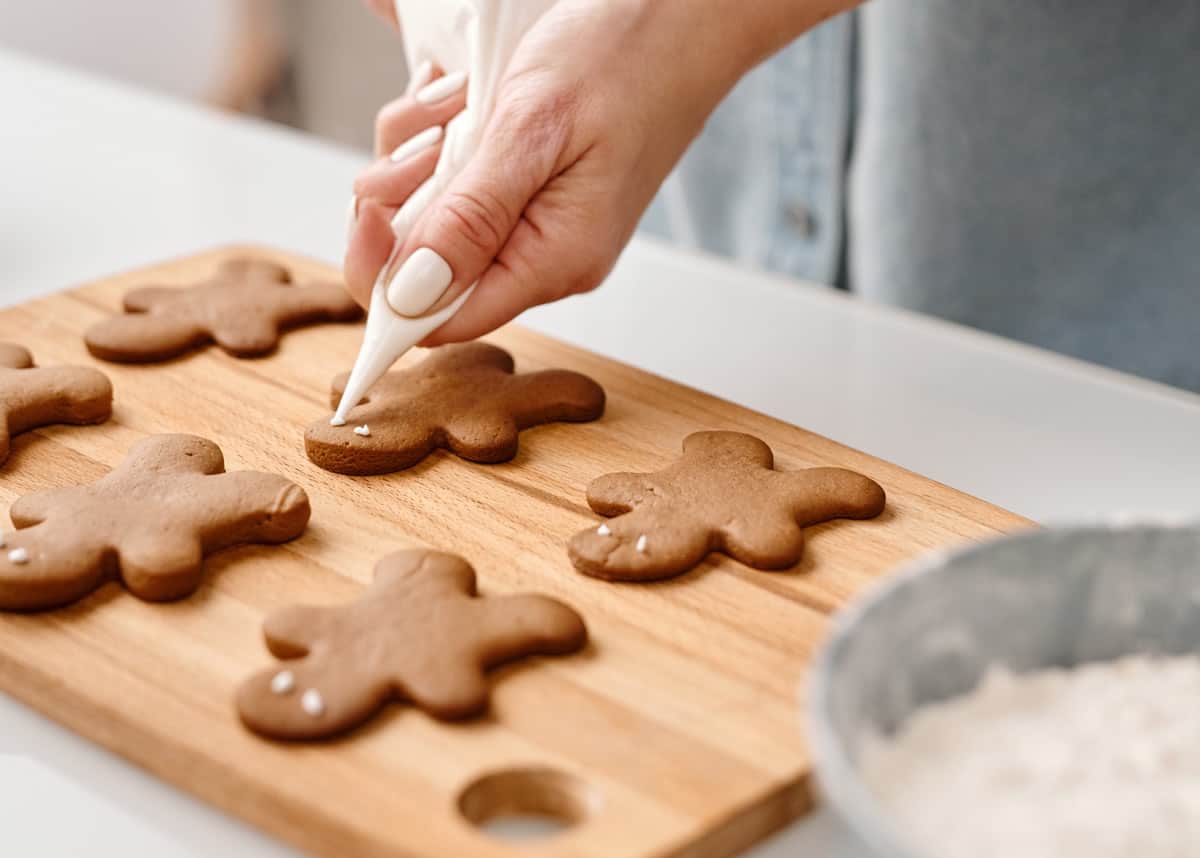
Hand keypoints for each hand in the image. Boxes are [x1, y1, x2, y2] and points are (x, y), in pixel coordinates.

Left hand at [348, 0, 855, 344]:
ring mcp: (541, 226)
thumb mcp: (532, 130)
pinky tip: (468, 98)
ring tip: (456, 100)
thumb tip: (411, 294)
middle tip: (422, 135)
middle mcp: (546, 258)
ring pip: (439, 219)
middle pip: (429, 270)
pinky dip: (447, 140)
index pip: (440, 319)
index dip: (385, 279)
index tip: (368, 208)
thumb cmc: (626, 59)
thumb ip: (471, 218)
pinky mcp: (536, 194)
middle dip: (403, 200)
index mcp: (552, 261)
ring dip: (424, 157)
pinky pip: (464, 185)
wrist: (684, 17)